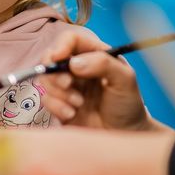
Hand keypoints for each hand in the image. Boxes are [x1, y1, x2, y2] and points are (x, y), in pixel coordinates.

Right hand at [37, 28, 151, 130]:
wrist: (124, 134)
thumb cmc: (128, 105)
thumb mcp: (125, 80)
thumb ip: (104, 64)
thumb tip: (74, 63)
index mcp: (94, 55)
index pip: (71, 40)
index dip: (61, 45)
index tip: (58, 57)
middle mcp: (77, 68)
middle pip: (51, 58)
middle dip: (54, 71)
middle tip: (68, 84)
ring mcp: (68, 87)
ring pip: (46, 79)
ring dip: (60, 92)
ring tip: (79, 104)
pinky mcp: (60, 106)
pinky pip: (46, 100)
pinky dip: (57, 106)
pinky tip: (72, 114)